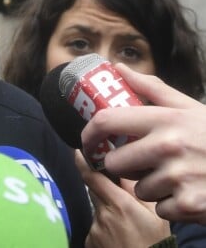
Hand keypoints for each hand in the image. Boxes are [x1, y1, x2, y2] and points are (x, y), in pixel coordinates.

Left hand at [75, 151, 170, 247]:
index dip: (83, 161)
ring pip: (97, 210)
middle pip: (95, 191)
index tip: (78, 150)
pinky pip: (95, 227)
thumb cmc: (156, 243)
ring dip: (106, 212)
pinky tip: (118, 238)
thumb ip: (135, 189)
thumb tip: (122, 167)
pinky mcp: (90, 241)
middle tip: (119, 201)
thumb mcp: (154, 214)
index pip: (92, 176)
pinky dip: (104, 228)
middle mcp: (102, 215)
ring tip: (124, 227)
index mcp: (118, 204)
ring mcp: (94, 229)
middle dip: (104, 190)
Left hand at [81, 64, 205, 224]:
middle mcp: (168, 146)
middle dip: (123, 165)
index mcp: (164, 119)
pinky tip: (187, 193)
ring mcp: (179, 177)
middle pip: (115, 162)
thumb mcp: (187, 106)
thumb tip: (117, 68)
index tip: (87, 141)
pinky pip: (160, 209)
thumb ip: (150, 88)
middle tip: (140, 162)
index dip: (89, 133)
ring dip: (150, 186)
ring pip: (138, 188)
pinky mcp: (190, 205)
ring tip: (173, 176)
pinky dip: (170, 205)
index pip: (107, 121)